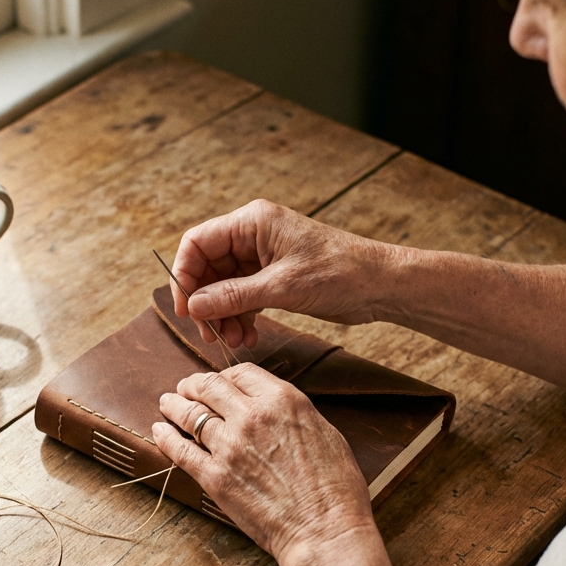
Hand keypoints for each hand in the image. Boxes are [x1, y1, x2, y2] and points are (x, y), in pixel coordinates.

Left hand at [151, 363, 374, 562]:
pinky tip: (160, 431)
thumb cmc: (335, 488)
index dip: (226, 375)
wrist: (324, 530)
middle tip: (185, 387)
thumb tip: (277, 410)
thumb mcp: (325, 433)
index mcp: (283, 400)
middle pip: (210, 386)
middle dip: (193, 384)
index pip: (242, 373)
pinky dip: (166, 437)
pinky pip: (180, 450)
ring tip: (167, 403)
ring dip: (174, 405)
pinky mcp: (214, 476)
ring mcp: (229, 446)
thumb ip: (294, 414)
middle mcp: (252, 416)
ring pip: (190, 414)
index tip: (219, 382)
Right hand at [170, 199, 394, 347]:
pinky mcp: (274, 278)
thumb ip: (234, 296)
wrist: (380, 285)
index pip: (198, 243)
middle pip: (208, 268)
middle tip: (210, 335)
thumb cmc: (340, 272)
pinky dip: (241, 318)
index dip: (184, 276)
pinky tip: (247, 338)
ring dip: (224, 316)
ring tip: (232, 342)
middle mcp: (253, 236)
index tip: (186, 309)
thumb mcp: (282, 286)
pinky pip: (243, 298)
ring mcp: (263, 258)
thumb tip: (194, 307)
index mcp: (252, 222)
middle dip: (206, 303)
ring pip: (224, 287)